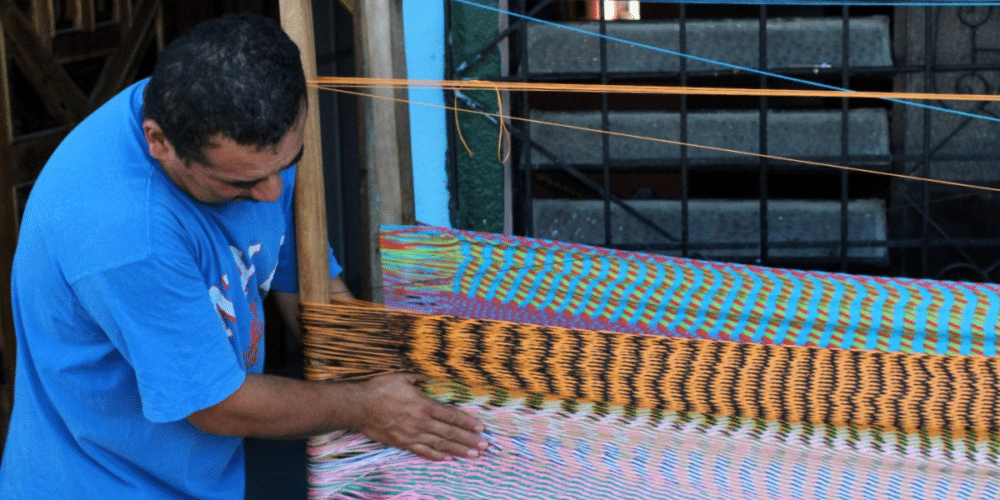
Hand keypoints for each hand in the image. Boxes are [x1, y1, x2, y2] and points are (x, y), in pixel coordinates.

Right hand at [353, 372, 488, 460]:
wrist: (359, 406)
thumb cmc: (380, 389)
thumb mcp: (403, 377)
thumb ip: (421, 378)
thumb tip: (434, 378)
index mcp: (423, 405)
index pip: (451, 416)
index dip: (467, 422)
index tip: (480, 427)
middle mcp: (421, 422)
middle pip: (450, 433)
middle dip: (469, 440)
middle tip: (485, 446)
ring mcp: (412, 435)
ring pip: (440, 445)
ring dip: (459, 450)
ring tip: (474, 455)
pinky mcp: (402, 443)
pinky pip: (423, 452)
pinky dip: (437, 456)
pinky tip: (448, 459)